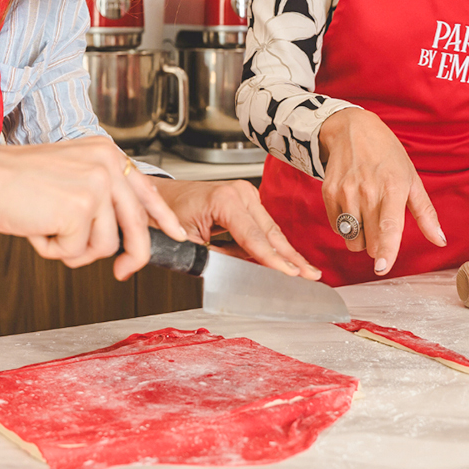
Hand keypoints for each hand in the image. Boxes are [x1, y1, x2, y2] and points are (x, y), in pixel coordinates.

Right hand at [0, 137, 187, 280]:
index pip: (145, 190)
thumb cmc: (14, 179)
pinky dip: (52, 249)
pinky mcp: (79, 209)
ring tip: (46, 227)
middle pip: (135, 227)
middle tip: (123, 272)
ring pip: (103, 246)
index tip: (177, 234)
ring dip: (72, 249)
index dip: (162, 218)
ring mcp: (95, 186)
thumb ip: (97, 194)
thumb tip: (119, 234)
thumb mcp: (67, 174)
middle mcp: (106, 165)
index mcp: (105, 153)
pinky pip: (75, 252)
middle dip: (132, 256)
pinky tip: (36, 227)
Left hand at [150, 178, 320, 279]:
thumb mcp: (190, 243)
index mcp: (224, 200)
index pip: (255, 237)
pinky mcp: (245, 199)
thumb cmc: (167, 215)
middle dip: (291, 256)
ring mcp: (244, 193)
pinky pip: (263, 226)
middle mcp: (238, 192)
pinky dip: (274, 244)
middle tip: (311, 276)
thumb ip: (221, 258)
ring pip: (271, 229)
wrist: (157, 196)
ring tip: (307, 272)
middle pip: (270, 232)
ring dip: (287, 252)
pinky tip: (290, 260)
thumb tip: (249, 272)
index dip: (275, 260)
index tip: (292, 275)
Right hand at [316, 107, 445, 275]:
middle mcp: (367, 191)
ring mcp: (345, 191)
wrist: (352, 129)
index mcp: (393, 188)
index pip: (388, 225)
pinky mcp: (328, 192)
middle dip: (378, 246)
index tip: (382, 267)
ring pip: (352, 238)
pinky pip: (337, 227)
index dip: (386, 249)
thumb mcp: (411, 179)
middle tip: (382, 228)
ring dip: (361, 238)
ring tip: (367, 218)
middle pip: (369, 240)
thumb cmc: (387, 155)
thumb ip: (425, 213)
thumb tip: (440, 241)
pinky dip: (346, 227)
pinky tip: (353, 210)